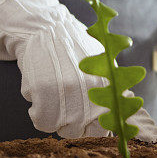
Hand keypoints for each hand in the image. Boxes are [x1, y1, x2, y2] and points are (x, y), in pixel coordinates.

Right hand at [0, 0, 156, 141]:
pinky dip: (37, 115)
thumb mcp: (102, 65)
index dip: (89, 129)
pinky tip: (37, 97)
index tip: (81, 124)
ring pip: (58, 127)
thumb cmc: (73, 48)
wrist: (45, 26)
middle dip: (68, 126)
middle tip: (60, 110)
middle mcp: (91, 91)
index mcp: (107, 87)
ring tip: (48, 99)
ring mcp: (68, 90)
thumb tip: (119, 114)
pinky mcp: (45, 89)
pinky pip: (41, 121)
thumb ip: (111, 90)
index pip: (101, 129)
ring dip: (51, 119)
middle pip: (77, 130)